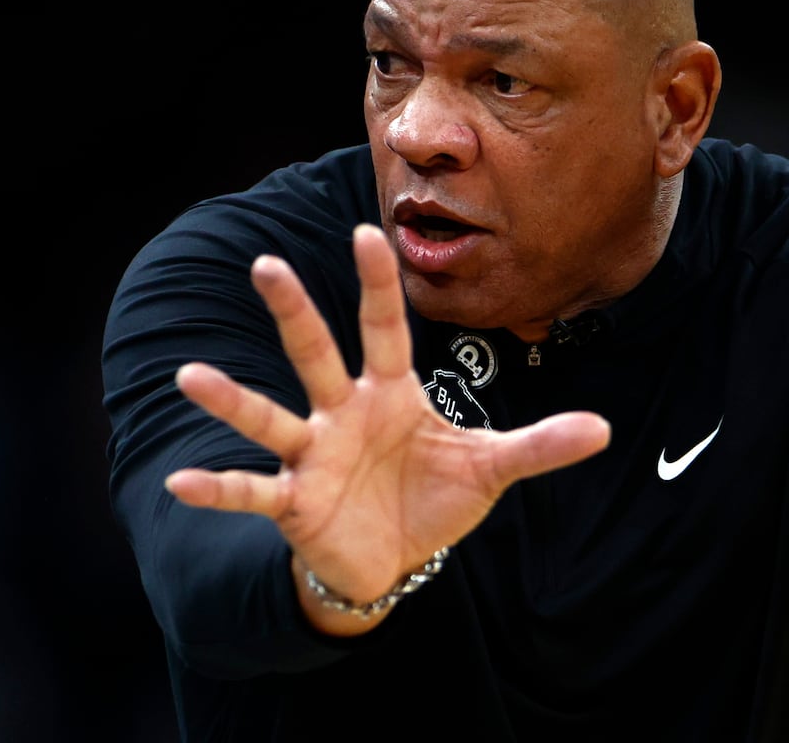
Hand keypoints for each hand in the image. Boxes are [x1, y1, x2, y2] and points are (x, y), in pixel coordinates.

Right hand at [163, 224, 610, 630]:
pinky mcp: (295, 502)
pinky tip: (183, 482)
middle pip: (317, 353)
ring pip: (271, 417)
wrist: (394, 558)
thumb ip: (539, 446)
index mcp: (391, 393)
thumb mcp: (490, 468)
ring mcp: (315, 455)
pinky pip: (252, 491)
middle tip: (266, 264)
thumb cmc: (435, 498)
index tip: (369, 230)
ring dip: (233, 399)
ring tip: (191, 374)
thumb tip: (605, 429)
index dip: (378, 284)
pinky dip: (219, 488)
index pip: (385, 329)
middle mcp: (344, 412)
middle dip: (295, 311)